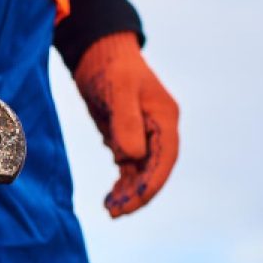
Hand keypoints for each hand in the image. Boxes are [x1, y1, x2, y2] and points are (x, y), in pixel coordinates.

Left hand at [72, 32, 178, 216]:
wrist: (97, 50)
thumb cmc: (110, 66)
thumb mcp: (118, 90)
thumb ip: (126, 122)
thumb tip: (131, 158)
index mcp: (165, 118)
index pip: (164, 159)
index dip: (150, 184)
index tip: (132, 202)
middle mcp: (159, 128)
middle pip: (154, 169)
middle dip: (137, 193)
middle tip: (114, 212)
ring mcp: (144, 132)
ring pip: (141, 170)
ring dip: (129, 191)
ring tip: (110, 209)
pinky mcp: (127, 134)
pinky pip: (129, 164)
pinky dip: (122, 180)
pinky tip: (111, 195)